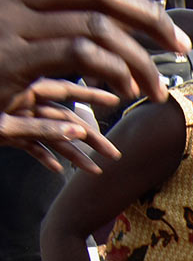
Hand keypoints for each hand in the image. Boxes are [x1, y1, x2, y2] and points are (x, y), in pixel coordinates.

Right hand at [0, 0, 189, 111]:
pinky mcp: (10, 60)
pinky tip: (122, 91)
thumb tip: (107, 21)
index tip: (168, 30)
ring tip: (152, 89)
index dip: (136, 4)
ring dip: (136, 60)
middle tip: (179, 47)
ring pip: (94, 29)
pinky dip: (111, 71)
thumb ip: (52, 18)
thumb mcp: (17, 29)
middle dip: (148, 20)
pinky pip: (76, 54)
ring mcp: (9, 25)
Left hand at [2, 80, 122, 171]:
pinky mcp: (8, 133)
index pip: (66, 90)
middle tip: (112, 153)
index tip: (114, 101)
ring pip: (52, 135)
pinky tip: (57, 168)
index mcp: (24, 92)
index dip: (92, 96)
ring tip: (93, 170)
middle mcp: (24, 102)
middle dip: (91, 137)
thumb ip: (42, 128)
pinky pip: (32, 144)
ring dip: (73, 153)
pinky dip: (45, 156)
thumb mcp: (7, 125)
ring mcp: (17, 118)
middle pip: (65, 119)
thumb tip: (77, 132)